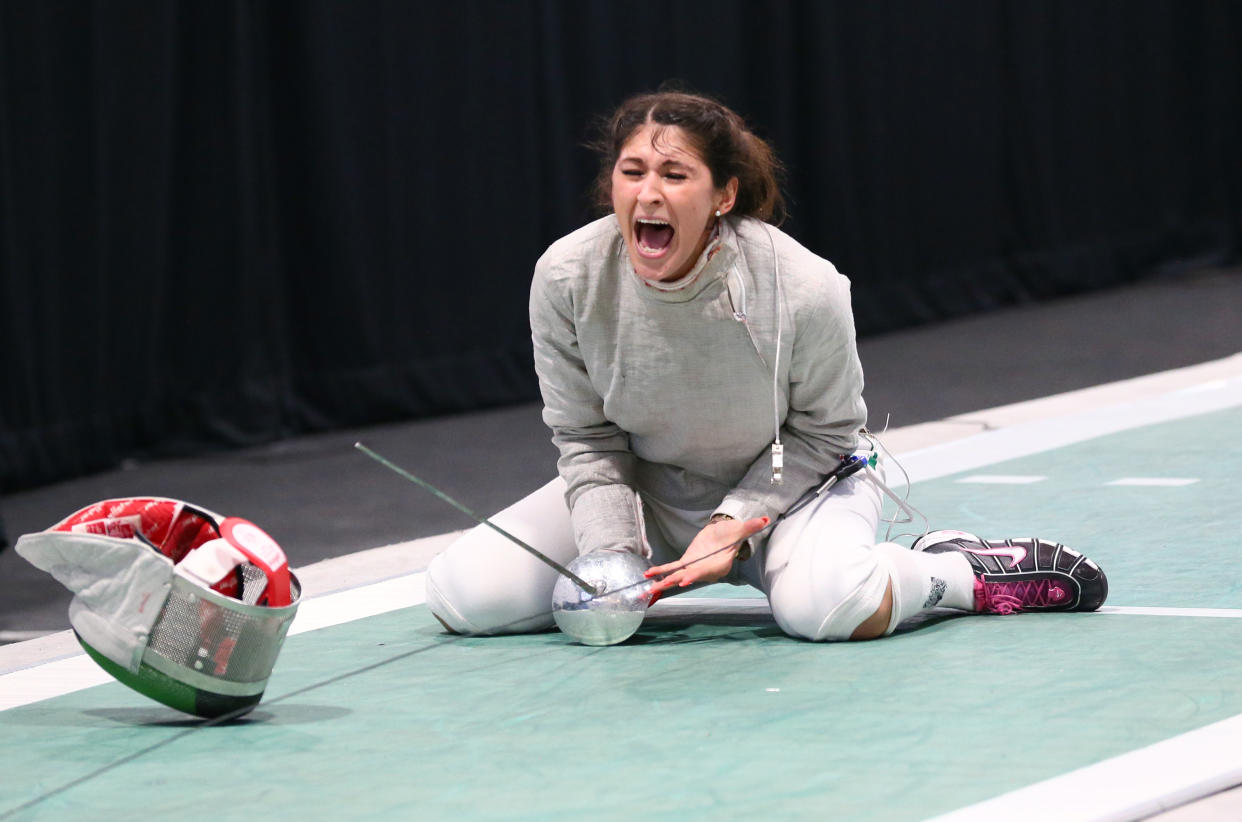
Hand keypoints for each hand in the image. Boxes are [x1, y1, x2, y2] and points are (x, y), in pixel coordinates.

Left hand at [644, 515, 769, 601]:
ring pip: (679, 576)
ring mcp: (696, 566)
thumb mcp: (741, 529)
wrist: (724, 533)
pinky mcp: (688, 561)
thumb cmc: (733, 533)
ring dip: (664, 582)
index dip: (697, 575)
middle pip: (690, 576)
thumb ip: (751, 526)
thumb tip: (764, 520)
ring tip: (649, 589)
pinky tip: (649, 574)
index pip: (708, 571)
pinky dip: (662, 570)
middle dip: (675, 582)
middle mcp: (707, 569)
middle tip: (660, 587)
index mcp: (720, 564)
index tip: (685, 579)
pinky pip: (673, 568)